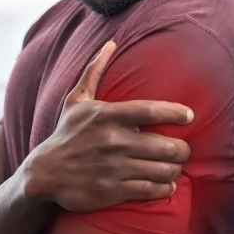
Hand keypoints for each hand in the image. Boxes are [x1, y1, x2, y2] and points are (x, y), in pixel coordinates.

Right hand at [23, 41, 193, 212]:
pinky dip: (164, 188)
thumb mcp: (76, 100)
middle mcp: (113, 141)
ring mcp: (114, 167)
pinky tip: (166, 184)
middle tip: (182, 149)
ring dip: (174, 169)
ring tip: (175, 166)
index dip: (177, 113)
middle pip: (166, 145)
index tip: (189, 116)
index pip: (152, 110)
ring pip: (162, 170)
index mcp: (108, 115)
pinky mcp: (113, 190)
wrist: (44, 173)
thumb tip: (110, 43)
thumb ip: (95, 71)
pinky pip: (150, 190)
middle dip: (182, 149)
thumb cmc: (66, 134)